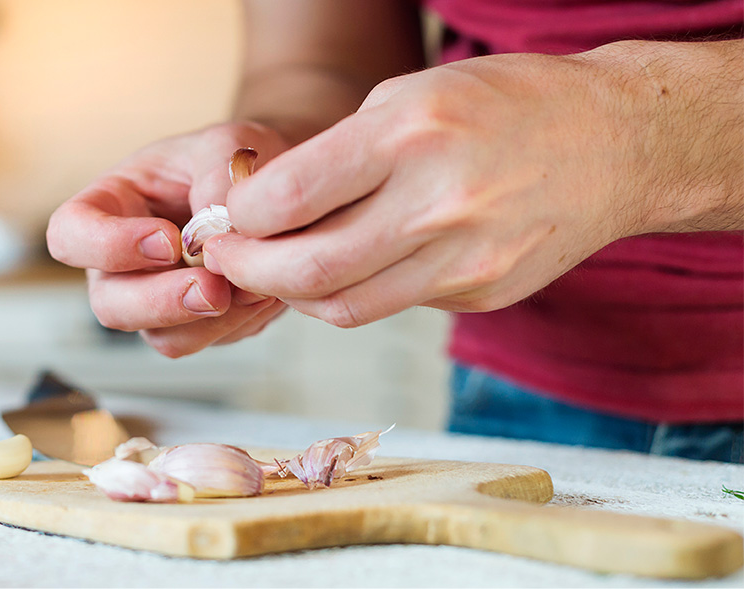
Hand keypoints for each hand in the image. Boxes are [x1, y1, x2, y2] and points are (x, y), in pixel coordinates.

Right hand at [46, 122, 290, 356]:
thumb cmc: (230, 160)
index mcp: (110, 206)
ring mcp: (155, 299)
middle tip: (213, 290)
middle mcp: (120, 262)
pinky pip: (204, 340)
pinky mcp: (193, 323)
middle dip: (161, 303)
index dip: (108, 246)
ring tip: (253, 286)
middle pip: (109, 304)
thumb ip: (218, 173)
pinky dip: (237, 322)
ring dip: (207, 320)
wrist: (270, 193)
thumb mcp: (226, 144)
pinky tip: (263, 290)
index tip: (168, 240)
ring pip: (159, 336)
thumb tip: (217, 226)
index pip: (70, 235)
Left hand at [205, 49, 664, 327]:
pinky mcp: (483, 293)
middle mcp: (440, 203)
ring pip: (346, 307)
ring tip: (276, 270)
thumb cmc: (503, 105)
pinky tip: (349, 266)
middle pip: (309, 270)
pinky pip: (394, 305)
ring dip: (294, 294)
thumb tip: (265, 208)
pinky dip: (355, 292)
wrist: (615, 142)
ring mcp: (467, 259)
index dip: (239, 219)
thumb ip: (338, 153)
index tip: (225, 217)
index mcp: (411, 135)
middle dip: (249, 270)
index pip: (289, 199)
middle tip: (227, 259)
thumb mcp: (411, 96)